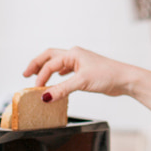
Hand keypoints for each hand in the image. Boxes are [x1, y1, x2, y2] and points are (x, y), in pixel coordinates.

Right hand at [23, 46, 137, 100]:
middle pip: (50, 57)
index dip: (41, 77)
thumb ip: (62, 89)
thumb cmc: (108, 75)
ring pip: (58, 62)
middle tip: (26, 74)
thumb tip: (46, 96)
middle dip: (37, 65)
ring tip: (37, 76)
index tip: (36, 90)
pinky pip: (66, 69)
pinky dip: (58, 74)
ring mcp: (80, 62)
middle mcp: (75, 55)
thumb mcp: (82, 82)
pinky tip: (58, 79)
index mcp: (73, 54)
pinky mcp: (85, 71)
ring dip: (47, 69)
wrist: (124, 79)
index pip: (50, 64)